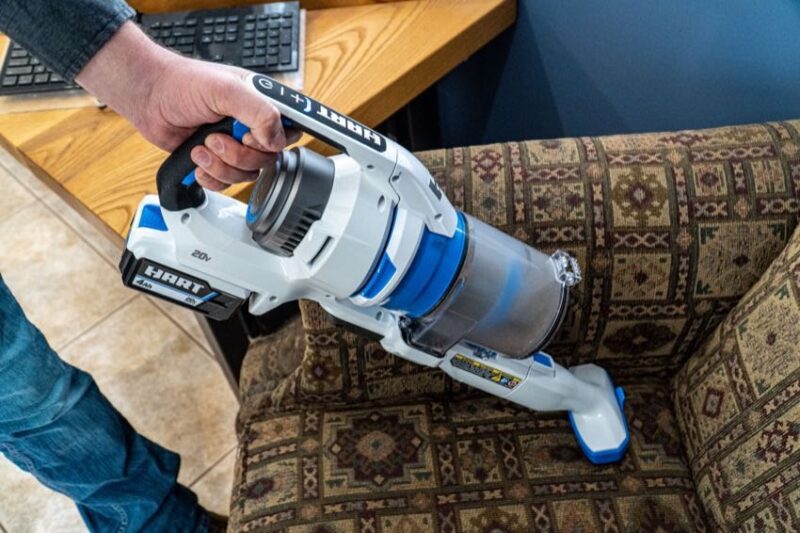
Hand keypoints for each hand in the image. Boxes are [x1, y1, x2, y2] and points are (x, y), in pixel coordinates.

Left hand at [75, 21, 299, 190]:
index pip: (291, 130)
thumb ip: (259, 111)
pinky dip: (210, 176)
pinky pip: (227, 184)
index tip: (252, 136)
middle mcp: (253, 127)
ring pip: (247, 175)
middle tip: (216, 138)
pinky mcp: (217, 162)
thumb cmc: (183, 84)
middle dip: (239, 154)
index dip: (275, 140)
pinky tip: (197, 159)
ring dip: (221, 165)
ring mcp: (235, 145)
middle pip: (268, 159)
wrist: (148, 98)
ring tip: (201, 146)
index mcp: (262, 104)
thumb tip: (275, 139)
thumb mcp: (227, 90)